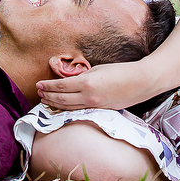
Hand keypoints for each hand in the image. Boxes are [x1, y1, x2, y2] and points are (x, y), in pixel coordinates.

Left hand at [35, 61, 156, 110]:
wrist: (141, 82)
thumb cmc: (120, 72)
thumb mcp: (97, 70)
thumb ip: (81, 77)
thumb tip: (68, 81)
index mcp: (87, 83)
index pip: (60, 86)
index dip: (47, 86)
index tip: (39, 84)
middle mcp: (89, 97)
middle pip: (62, 99)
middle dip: (48, 96)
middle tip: (38, 92)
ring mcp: (95, 106)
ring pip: (69, 107)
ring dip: (55, 104)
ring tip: (45, 100)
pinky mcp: (101, 110)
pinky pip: (80, 110)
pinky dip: (68, 108)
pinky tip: (62, 106)